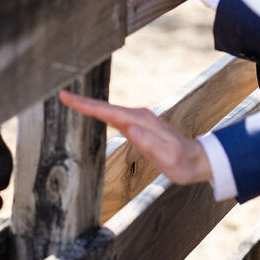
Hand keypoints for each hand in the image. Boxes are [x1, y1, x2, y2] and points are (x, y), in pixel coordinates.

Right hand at [58, 92, 211, 185]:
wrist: (197, 160)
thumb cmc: (182, 163)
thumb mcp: (167, 157)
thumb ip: (148, 142)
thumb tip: (128, 128)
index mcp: (140, 122)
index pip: (107, 112)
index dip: (86, 105)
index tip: (68, 97)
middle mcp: (139, 116)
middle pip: (105, 107)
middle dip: (83, 102)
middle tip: (62, 95)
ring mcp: (139, 119)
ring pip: (109, 109)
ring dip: (90, 106)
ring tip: (72, 102)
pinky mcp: (140, 124)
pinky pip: (115, 115)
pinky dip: (101, 112)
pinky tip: (94, 113)